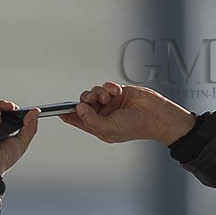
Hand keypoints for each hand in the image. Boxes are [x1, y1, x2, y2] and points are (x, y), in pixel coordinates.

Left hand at [60, 82, 193, 144]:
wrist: (156, 116)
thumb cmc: (135, 126)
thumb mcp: (108, 128)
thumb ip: (90, 120)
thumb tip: (78, 109)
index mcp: (98, 126)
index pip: (78, 120)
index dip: (67, 114)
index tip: (58, 110)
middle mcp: (102, 114)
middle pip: (83, 104)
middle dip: (85, 100)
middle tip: (91, 100)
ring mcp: (110, 103)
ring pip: (93, 93)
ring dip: (97, 93)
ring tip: (107, 97)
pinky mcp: (118, 92)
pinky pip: (106, 86)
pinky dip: (109, 87)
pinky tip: (116, 92)